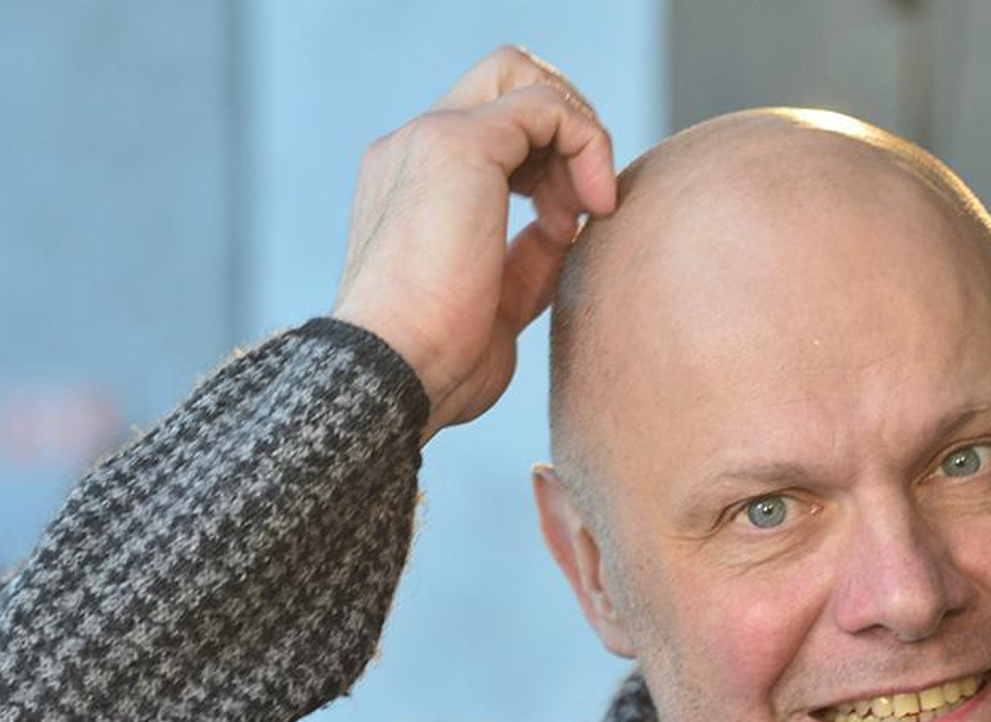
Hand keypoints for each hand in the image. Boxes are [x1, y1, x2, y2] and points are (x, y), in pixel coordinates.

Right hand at [331, 46, 616, 442]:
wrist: (398, 373)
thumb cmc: (440, 364)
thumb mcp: (499, 301)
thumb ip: (529, 255)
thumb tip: (569, 228)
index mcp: (413, 183)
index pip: (492, 129)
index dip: (548, 161)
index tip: (567, 228)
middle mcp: (414, 147)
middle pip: (508, 82)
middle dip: (566, 131)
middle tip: (585, 204)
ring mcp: (432, 138)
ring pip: (528, 79)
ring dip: (580, 140)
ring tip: (587, 212)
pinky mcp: (462, 146)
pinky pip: (549, 106)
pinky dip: (589, 145)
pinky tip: (591, 208)